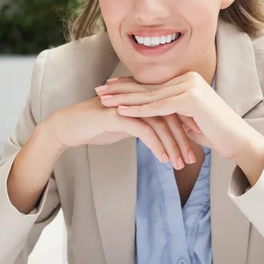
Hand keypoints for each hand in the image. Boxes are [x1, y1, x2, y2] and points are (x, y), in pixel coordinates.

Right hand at [43, 97, 195, 168]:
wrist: (68, 127)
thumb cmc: (96, 126)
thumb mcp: (124, 126)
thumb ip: (142, 126)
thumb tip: (159, 135)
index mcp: (142, 100)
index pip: (172, 111)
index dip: (185, 129)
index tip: (194, 148)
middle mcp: (138, 99)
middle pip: (170, 116)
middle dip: (183, 140)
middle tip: (191, 159)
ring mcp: (128, 106)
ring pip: (159, 124)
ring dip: (172, 146)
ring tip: (178, 164)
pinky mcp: (117, 116)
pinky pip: (143, 130)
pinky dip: (156, 145)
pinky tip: (162, 159)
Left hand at [96, 72, 263, 162]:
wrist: (236, 139)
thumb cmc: (213, 132)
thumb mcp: (187, 118)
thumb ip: (170, 111)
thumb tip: (151, 112)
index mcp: (186, 79)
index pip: (151, 83)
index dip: (128, 85)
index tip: (108, 87)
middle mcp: (187, 78)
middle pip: (147, 86)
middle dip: (120, 89)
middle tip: (99, 90)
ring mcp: (189, 87)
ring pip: (150, 95)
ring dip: (124, 99)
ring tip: (103, 100)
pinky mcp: (190, 100)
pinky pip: (159, 107)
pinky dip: (138, 110)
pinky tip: (121, 111)